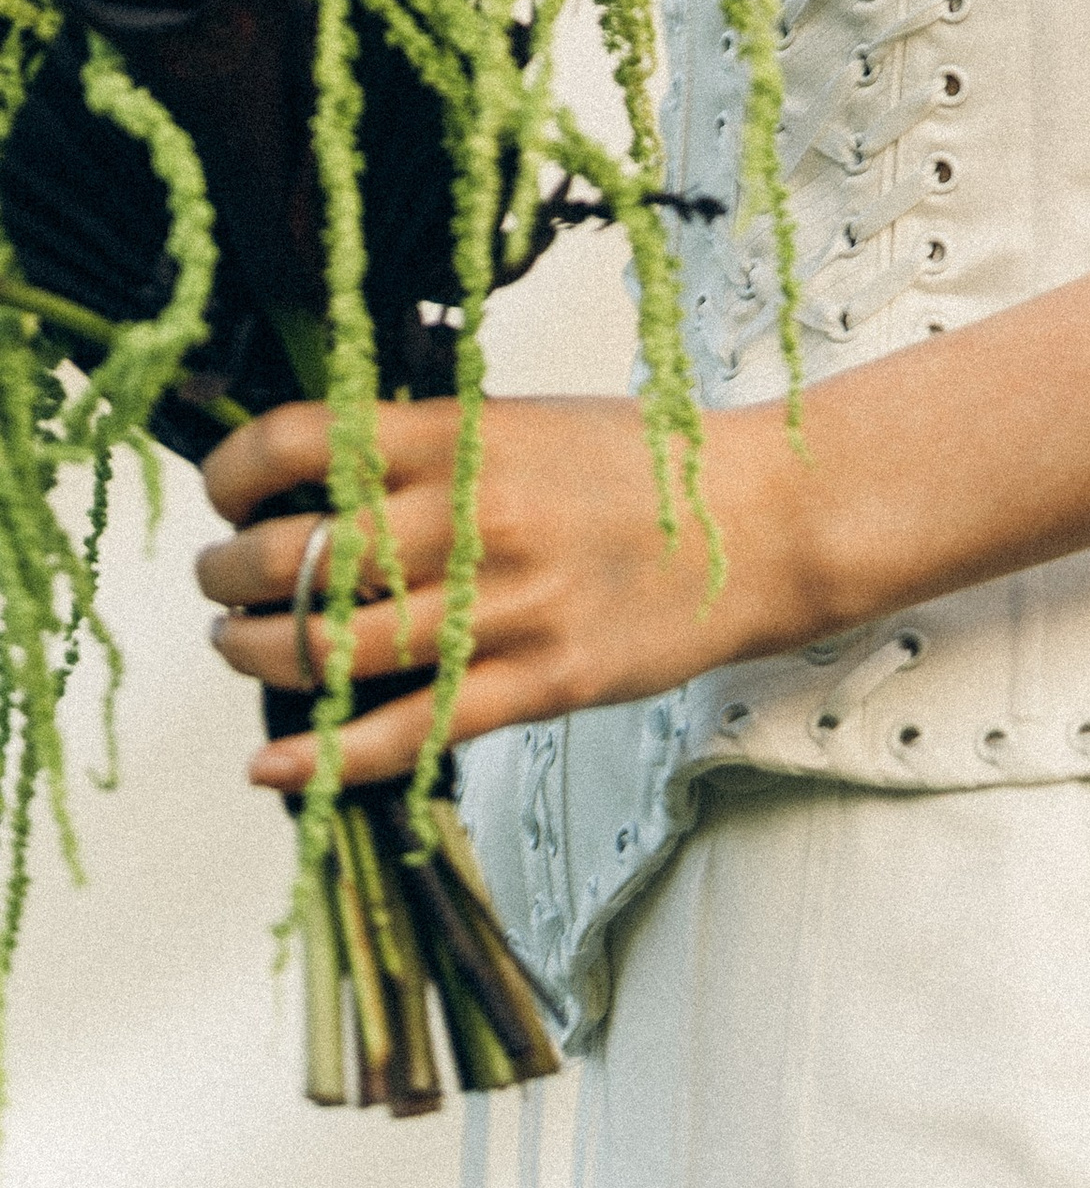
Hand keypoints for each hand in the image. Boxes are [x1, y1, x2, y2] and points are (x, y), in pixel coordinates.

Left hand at [195, 390, 821, 793]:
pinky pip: (410, 730)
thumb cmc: (644, 465)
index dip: (234, 472)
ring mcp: (509, 604)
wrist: (769, 518)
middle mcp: (476, 513)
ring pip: (336, 650)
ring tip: (246, 648)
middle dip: (231, 580)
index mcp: (469, 433)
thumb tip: (312, 471)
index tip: (223, 495)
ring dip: (260, 658)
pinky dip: (324, 758)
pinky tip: (273, 766)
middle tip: (222, 586)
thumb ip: (431, 443)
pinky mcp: (544, 680)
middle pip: (300, 558)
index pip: (303, 440)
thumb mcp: (529, 421)